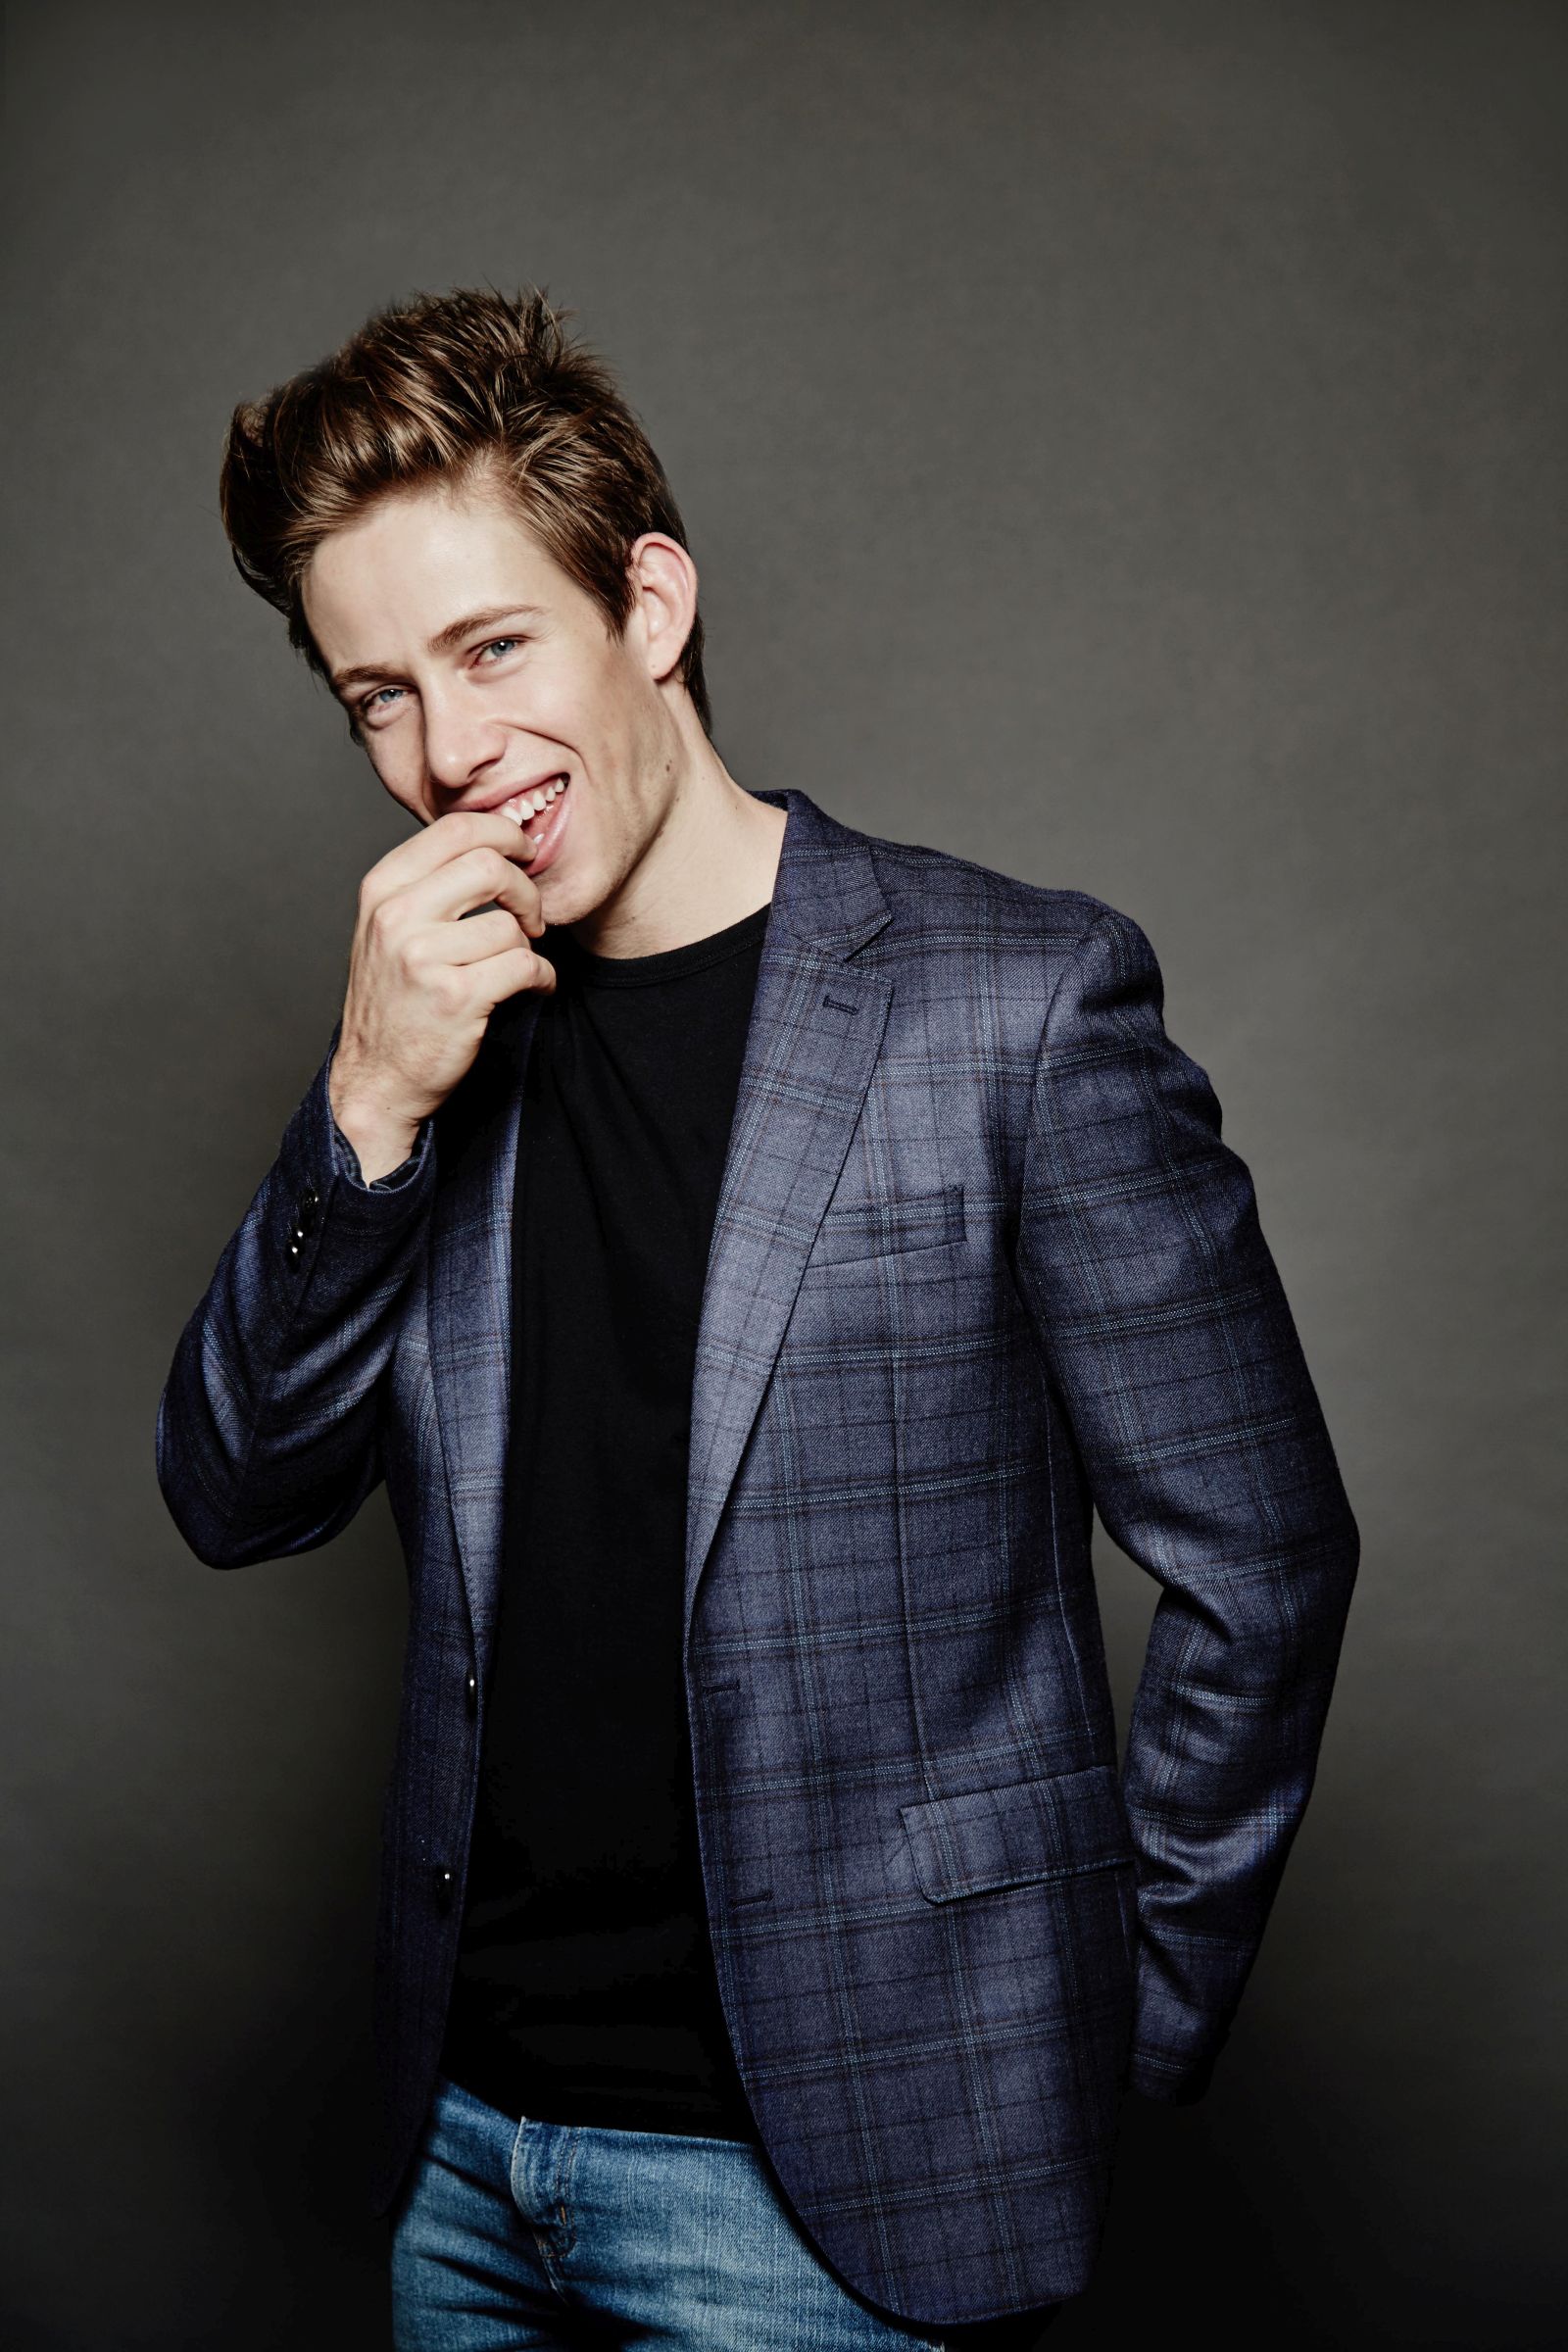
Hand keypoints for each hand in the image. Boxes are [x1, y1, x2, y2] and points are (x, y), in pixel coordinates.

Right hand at [328, 811, 554, 1178]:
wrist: (376, 1077)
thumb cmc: (393, 1001)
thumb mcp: (389, 927)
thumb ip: (429, 883)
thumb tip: (495, 840)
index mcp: (382, 888)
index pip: (457, 828)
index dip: (504, 832)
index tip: (524, 852)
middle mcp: (396, 916)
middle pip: (490, 865)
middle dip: (527, 890)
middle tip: (533, 916)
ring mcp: (423, 957)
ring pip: (511, 926)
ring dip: (529, 948)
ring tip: (518, 967)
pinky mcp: (455, 997)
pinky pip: (524, 966)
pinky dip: (543, 977)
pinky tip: (535, 987)